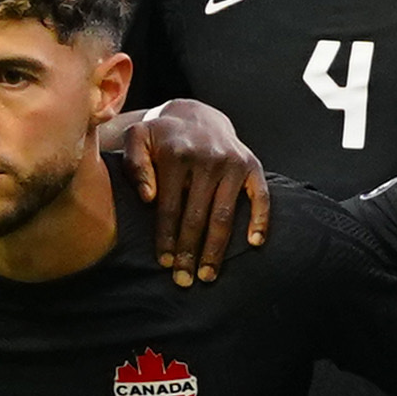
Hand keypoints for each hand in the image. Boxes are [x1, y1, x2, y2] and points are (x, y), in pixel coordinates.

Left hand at [119, 99, 271, 279]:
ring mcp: (233, 163)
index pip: (170, 207)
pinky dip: (260, 220)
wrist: (195, 115)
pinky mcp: (252, 166)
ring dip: (216, 249)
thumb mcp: (137, 140)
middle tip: (184, 280)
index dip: (166, 238)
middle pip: (197, 217)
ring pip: (224, 215)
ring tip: (208, 274)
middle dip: (190, 252)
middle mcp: (208, 159)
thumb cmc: (161, 136)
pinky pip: (261, 197)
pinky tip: (254, 243)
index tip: (164, 264)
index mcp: (178, 155)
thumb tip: (148, 198)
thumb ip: (135, 165)